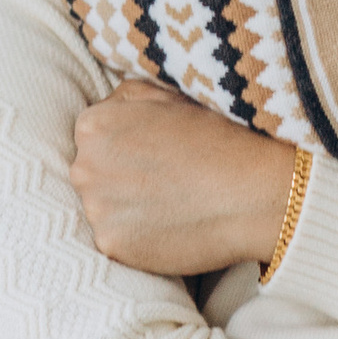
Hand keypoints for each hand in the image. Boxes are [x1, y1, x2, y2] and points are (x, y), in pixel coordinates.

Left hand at [71, 82, 300, 276]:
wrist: (253, 192)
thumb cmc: (217, 137)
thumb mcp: (167, 94)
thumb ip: (124, 98)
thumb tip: (106, 109)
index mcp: (93, 125)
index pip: (92, 139)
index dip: (125, 147)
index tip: (153, 155)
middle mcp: (84, 166)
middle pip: (92, 174)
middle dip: (120, 177)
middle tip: (164, 182)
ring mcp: (96, 209)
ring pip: (103, 209)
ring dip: (127, 208)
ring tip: (170, 204)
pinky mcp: (111, 244)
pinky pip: (116, 240)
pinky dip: (138, 237)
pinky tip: (169, 227)